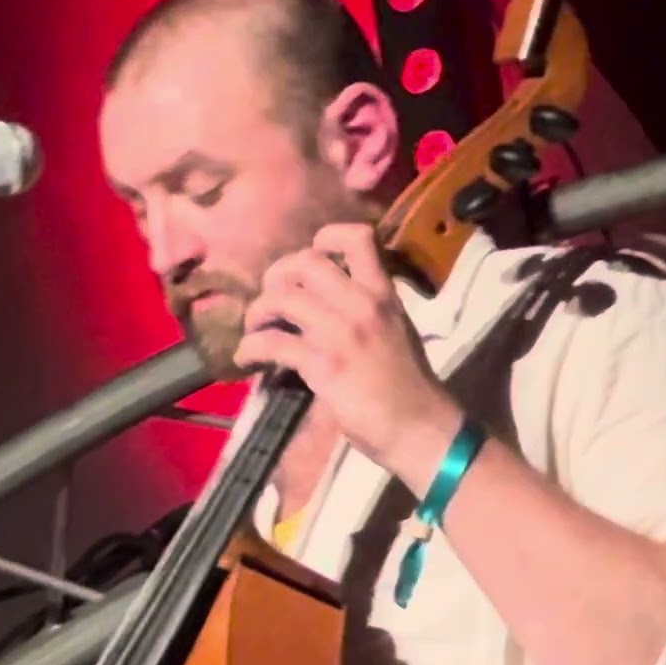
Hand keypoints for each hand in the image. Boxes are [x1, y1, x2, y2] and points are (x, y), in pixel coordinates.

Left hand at [233, 223, 461, 473]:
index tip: (312, 254)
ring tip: (254, 327)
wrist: (420, 427)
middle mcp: (361, 304)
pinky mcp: (322, 364)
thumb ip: (367, 311)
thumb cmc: (410, 385)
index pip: (358, 238)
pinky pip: (271, 342)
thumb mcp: (396, 331)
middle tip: (272, 296)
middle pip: (306, 262)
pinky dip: (249, 348)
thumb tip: (327, 304)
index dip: (327, 237)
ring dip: (257, 312)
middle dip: (278, 275)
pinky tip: (246, 358)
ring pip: (281, 298)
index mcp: (383, 294)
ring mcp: (340, 333)